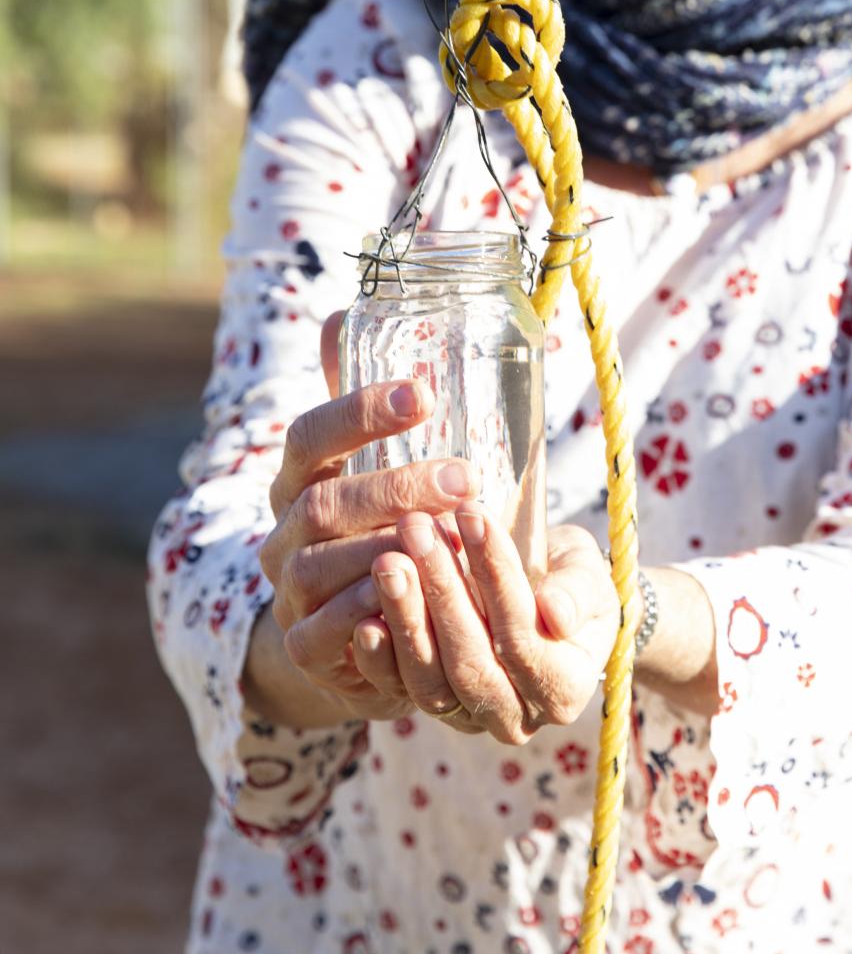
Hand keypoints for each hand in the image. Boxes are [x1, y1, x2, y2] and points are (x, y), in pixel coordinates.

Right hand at [255, 310, 483, 725]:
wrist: (339, 628)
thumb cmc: (367, 524)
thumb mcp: (362, 459)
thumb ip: (357, 393)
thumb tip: (346, 310)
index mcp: (299, 474)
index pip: (311, 432)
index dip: (360, 410)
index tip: (423, 393)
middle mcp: (284, 528)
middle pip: (326, 501)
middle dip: (397, 486)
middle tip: (466, 479)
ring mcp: (287, 589)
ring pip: (323, 565)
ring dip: (389, 550)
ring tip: (451, 540)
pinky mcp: (305, 644)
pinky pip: (328, 630)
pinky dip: (372, 612)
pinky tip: (416, 597)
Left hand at [354, 503, 619, 743]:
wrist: (540, 595)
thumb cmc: (566, 577)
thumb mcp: (586, 572)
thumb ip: (577, 590)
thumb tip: (556, 613)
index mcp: (563, 688)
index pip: (524, 640)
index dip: (498, 578)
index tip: (472, 513)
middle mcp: (515, 716)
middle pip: (470, 664)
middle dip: (442, 591)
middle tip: (416, 528)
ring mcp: (467, 717)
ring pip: (428, 681)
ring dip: (405, 616)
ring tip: (388, 558)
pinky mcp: (427, 706)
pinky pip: (396, 689)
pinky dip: (377, 656)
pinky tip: (364, 615)